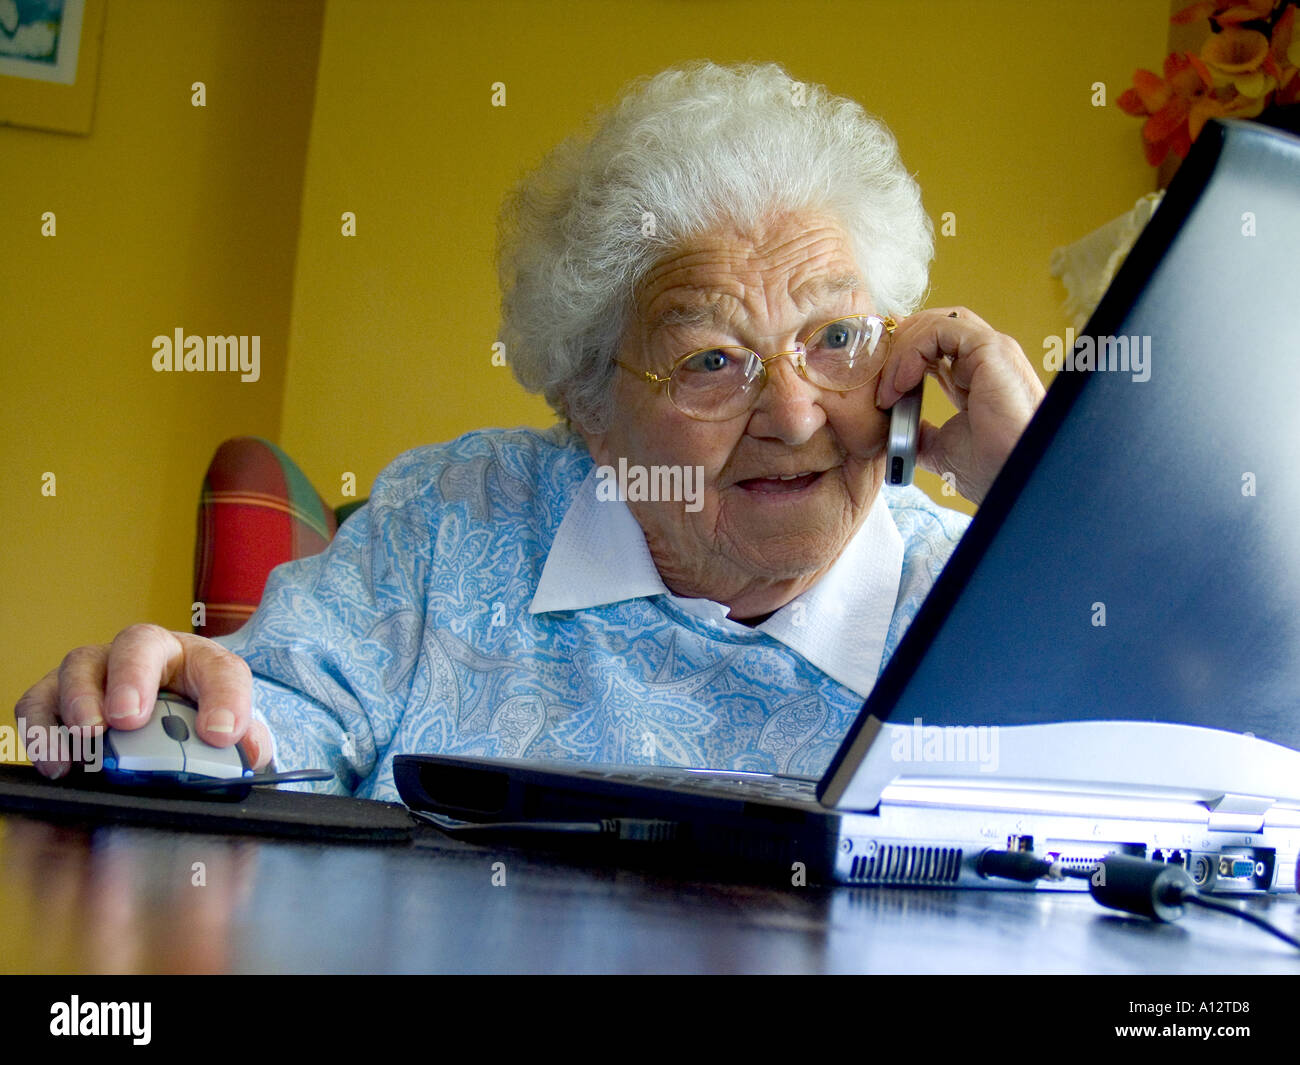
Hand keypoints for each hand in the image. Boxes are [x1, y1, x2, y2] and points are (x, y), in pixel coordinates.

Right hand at [13, 624, 269, 778]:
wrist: (160, 711)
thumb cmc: (194, 713)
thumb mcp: (226, 726)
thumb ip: (244, 740)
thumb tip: (248, 753)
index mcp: (199, 660)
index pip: (220, 670)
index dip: (224, 700)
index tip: (220, 733)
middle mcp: (146, 653)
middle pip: (138, 644)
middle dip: (132, 679)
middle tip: (129, 719)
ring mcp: (98, 669)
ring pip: (80, 666)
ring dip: (81, 701)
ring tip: (89, 737)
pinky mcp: (58, 693)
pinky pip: (39, 702)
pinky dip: (42, 729)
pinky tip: (59, 762)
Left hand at [875, 307, 1044, 503]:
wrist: (1013, 479)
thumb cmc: (989, 468)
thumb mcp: (938, 448)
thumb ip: (918, 432)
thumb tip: (891, 429)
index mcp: (975, 376)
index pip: (931, 346)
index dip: (899, 355)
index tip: (876, 384)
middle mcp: (984, 358)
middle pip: (929, 326)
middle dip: (894, 347)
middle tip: (872, 380)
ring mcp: (991, 350)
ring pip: (933, 323)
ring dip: (899, 351)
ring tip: (886, 391)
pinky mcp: (992, 349)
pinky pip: (941, 329)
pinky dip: (912, 350)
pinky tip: (901, 383)